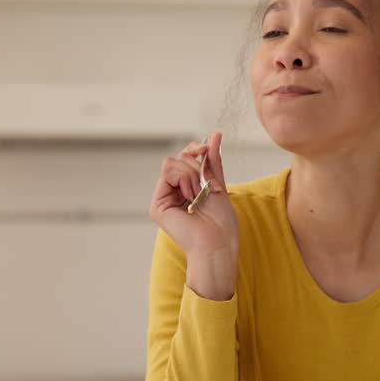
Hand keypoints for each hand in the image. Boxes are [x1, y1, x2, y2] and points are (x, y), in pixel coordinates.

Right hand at [149, 132, 238, 299]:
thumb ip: (213, 162)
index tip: (206, 147)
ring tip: (198, 195)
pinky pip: (167, 172)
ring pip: (172, 163)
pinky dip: (183, 178)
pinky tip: (191, 195)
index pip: (185, 159)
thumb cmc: (222, 224)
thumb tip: (215, 135)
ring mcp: (164, 199)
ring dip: (191, 175)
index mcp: (187, 190)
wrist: (218, 245)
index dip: (194, 149)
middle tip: (207, 186)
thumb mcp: (218, 184)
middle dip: (196, 166)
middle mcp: (173, 193)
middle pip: (179, 158)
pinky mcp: (157, 205)